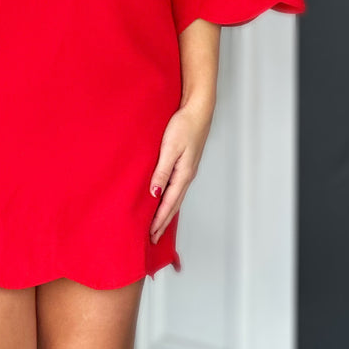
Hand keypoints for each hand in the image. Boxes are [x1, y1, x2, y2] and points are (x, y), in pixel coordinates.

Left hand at [148, 97, 214, 242]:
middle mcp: (186, 176)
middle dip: (163, 223)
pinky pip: (176, 188)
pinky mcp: (185, 164)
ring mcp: (187, 171)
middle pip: (173, 205)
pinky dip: (170, 200)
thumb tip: (155, 194)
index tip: (150, 235)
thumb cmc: (184, 125)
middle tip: (153, 238)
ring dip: (167, 213)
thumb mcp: (170, 148)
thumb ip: (161, 171)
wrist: (198, 110)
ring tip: (158, 226)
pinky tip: (165, 201)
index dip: (159, 221)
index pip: (168, 204)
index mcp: (183, 174)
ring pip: (176, 198)